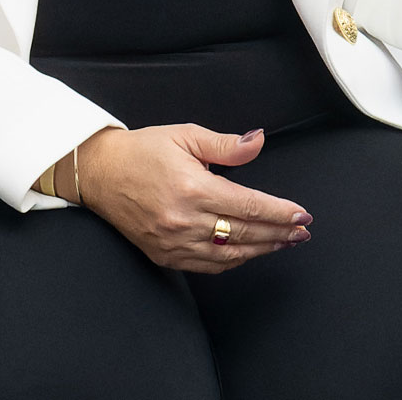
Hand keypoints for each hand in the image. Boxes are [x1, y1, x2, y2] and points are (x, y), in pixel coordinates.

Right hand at [66, 125, 311, 272]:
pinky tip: (249, 252)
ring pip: (230, 254)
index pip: (248, 206)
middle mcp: (185, 220)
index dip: (280, 212)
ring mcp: (174, 242)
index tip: (302, 214)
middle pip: (245, 233)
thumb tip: (258, 141)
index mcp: (192, 188)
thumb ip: (225, 145)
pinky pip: (208, 266)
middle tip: (302, 231)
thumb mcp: (184, 135)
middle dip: (279, 233)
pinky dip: (234, 261)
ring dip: (262, 250)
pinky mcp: (164, 255)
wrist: (99, 172)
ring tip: (284, 242)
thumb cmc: (142, 151)